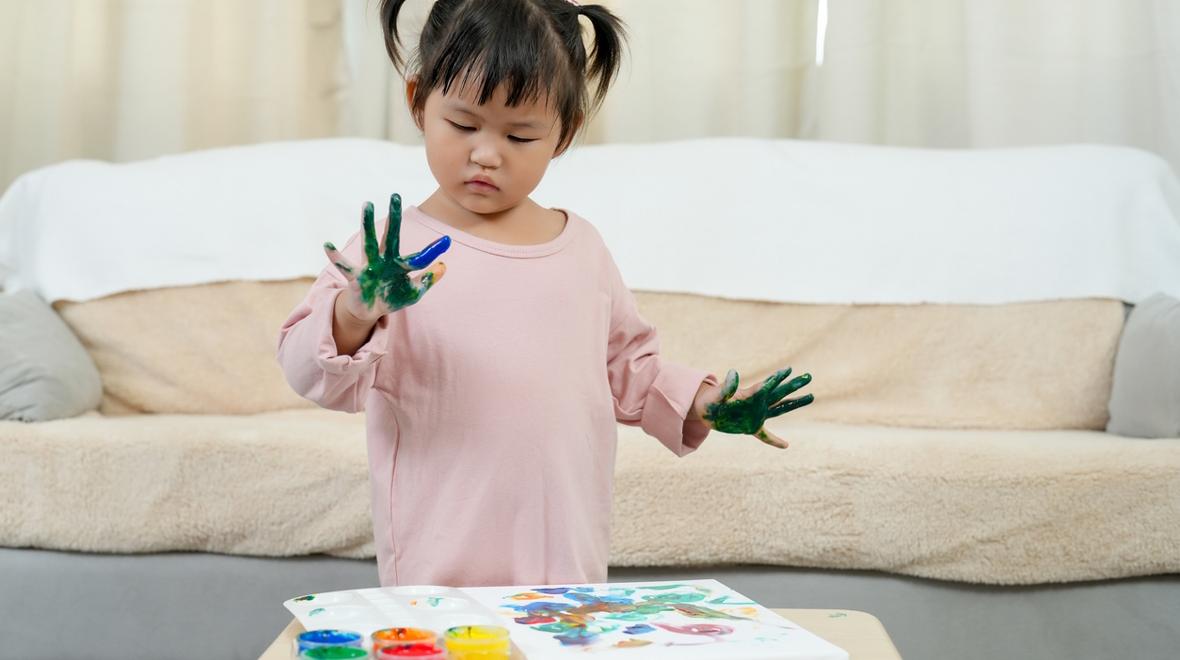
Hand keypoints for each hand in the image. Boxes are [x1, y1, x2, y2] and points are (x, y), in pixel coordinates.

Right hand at [324, 193, 450, 322]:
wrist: (369, 312)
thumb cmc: (391, 298)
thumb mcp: (413, 293)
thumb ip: (427, 281)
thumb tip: (444, 266)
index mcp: (400, 264)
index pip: (419, 257)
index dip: (433, 250)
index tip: (448, 240)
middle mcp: (385, 260)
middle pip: (390, 236)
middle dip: (394, 217)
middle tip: (396, 195)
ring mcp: (370, 266)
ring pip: (369, 242)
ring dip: (368, 224)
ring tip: (368, 205)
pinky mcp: (356, 277)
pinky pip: (344, 266)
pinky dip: (335, 256)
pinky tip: (328, 244)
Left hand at [696, 368, 813, 448]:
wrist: (704, 411)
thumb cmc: (710, 400)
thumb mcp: (717, 394)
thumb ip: (727, 386)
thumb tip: (733, 372)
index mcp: (750, 395)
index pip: (768, 385)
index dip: (778, 377)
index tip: (789, 369)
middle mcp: (757, 403)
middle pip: (780, 393)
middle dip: (794, 385)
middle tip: (809, 376)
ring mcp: (756, 415)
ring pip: (780, 408)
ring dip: (794, 403)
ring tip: (810, 396)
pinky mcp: (750, 427)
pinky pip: (765, 436)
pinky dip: (774, 441)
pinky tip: (786, 446)